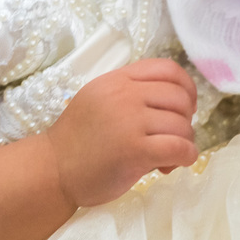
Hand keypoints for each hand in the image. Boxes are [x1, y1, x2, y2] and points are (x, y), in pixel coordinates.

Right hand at [44, 58, 197, 207]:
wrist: (53, 170)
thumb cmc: (77, 140)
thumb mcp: (99, 99)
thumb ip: (129, 93)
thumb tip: (173, 104)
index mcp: (117, 79)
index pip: (167, 69)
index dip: (186, 87)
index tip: (185, 106)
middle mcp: (125, 95)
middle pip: (179, 98)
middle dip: (185, 120)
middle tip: (173, 137)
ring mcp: (130, 121)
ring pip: (182, 125)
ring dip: (183, 143)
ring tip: (167, 157)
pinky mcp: (135, 150)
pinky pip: (179, 148)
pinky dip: (186, 157)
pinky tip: (174, 165)